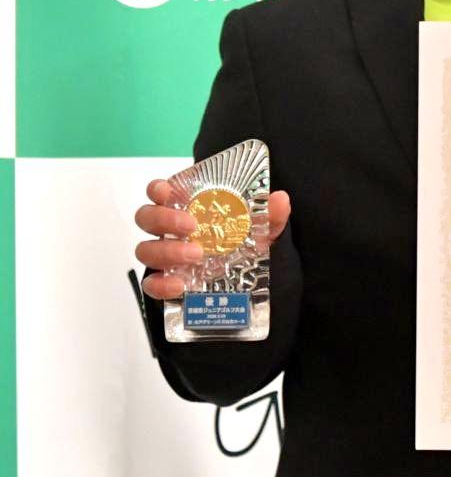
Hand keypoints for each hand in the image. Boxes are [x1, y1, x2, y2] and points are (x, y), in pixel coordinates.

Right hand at [135, 178, 291, 299]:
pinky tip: (180, 285)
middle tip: (191, 226)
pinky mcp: (165, 283)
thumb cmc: (242, 248)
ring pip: (146, 249)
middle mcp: (171, 231)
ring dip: (167, 250)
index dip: (157, 188)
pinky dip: (161, 284)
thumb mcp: (261, 232)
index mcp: (187, 209)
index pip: (160, 192)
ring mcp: (165, 258)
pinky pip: (151, 284)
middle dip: (163, 218)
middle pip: (147, 217)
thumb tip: (280, 199)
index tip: (166, 191)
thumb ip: (270, 216)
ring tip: (196, 255)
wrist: (245, 287)